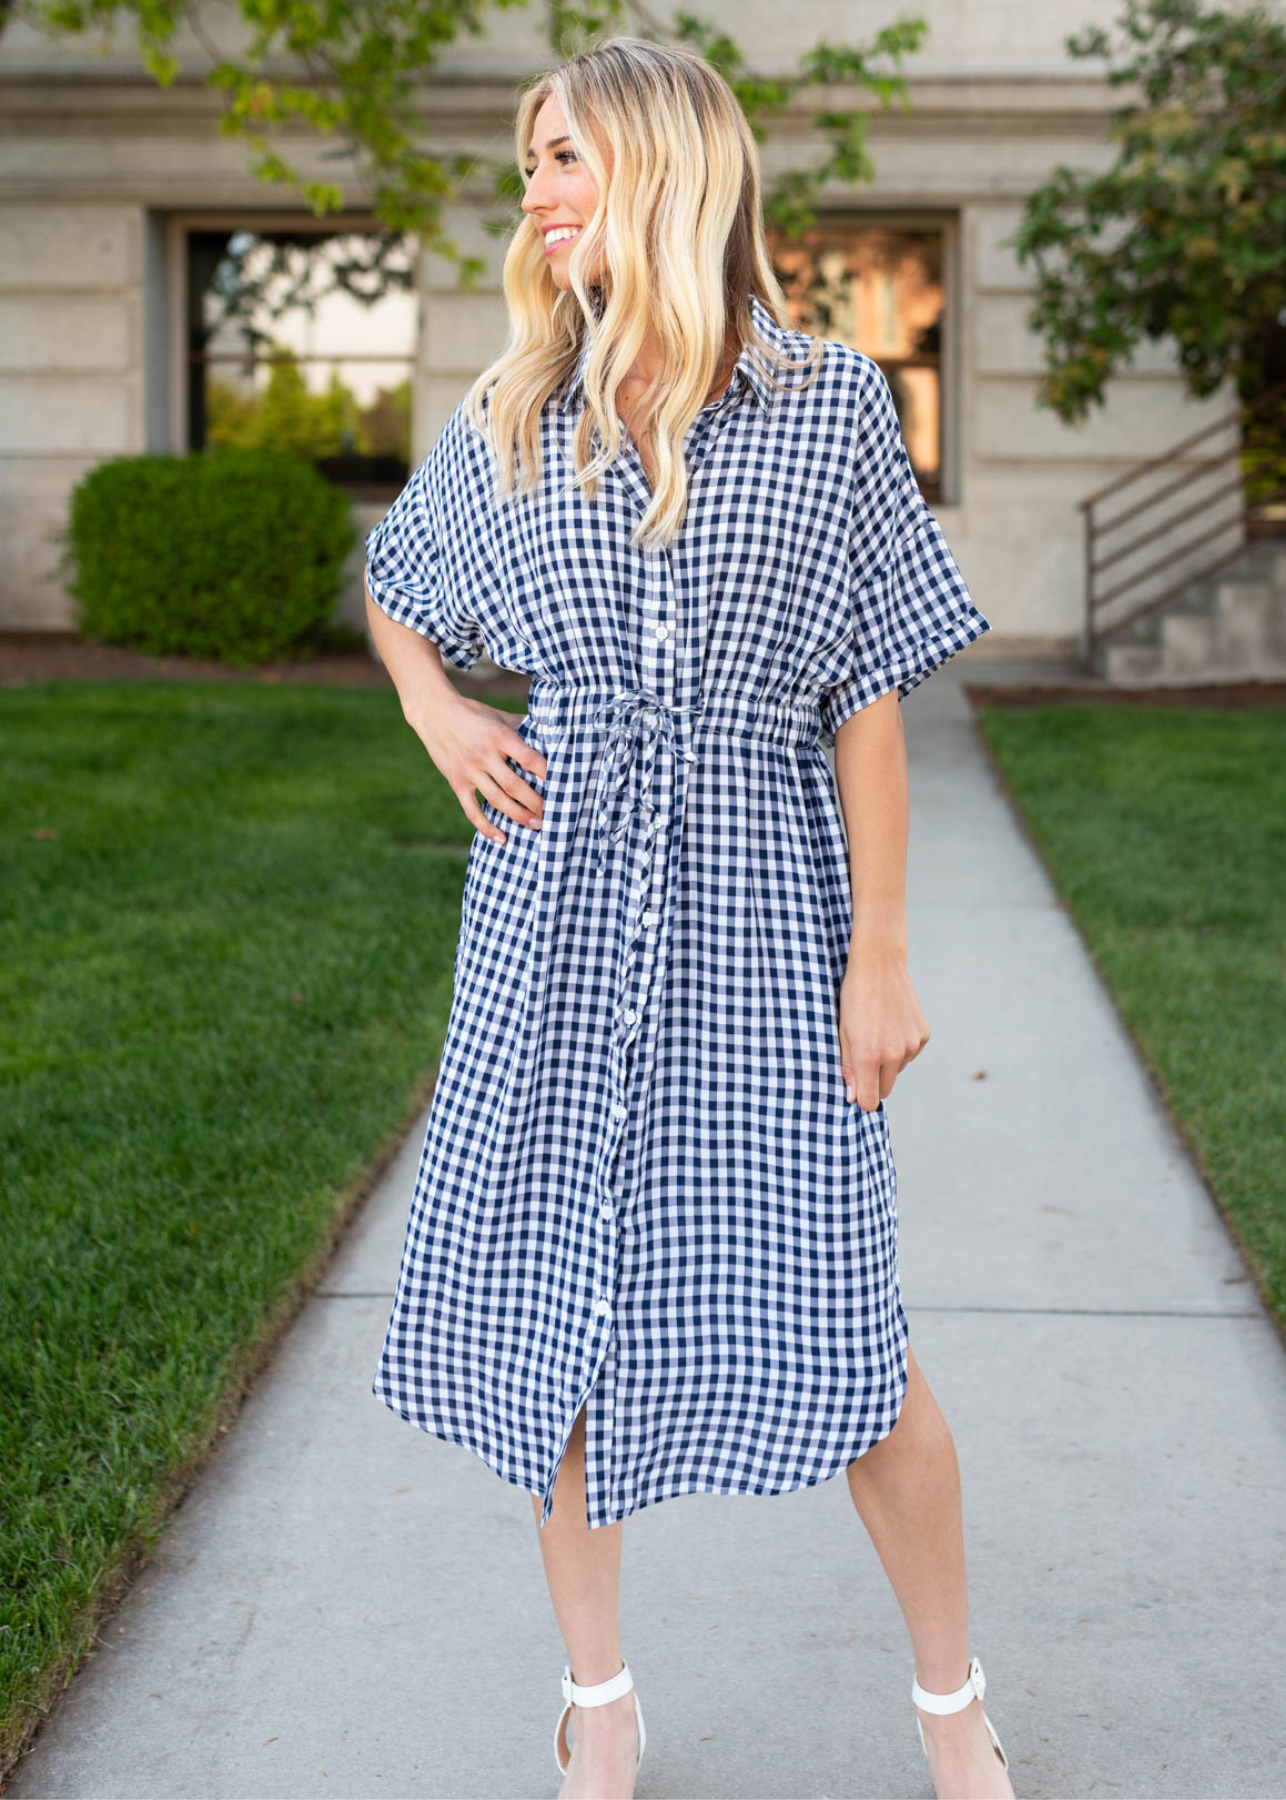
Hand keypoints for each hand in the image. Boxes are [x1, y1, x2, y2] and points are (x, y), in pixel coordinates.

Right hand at [408, 692, 546, 842]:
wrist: (434, 712)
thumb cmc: (473, 714)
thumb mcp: (499, 716)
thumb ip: (522, 728)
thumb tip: (551, 734)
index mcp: (499, 736)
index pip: (529, 759)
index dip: (547, 774)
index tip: (563, 786)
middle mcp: (484, 755)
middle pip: (515, 786)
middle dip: (536, 803)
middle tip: (554, 815)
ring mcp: (469, 771)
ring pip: (497, 800)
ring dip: (518, 816)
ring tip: (537, 826)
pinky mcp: (456, 782)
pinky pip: (471, 810)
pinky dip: (486, 827)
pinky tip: (502, 838)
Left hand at [838, 946, 929, 1110]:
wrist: (880, 965)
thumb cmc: (854, 998)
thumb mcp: (843, 1032)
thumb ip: (847, 1067)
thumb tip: (853, 1098)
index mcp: (869, 1056)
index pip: (870, 1100)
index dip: (862, 1098)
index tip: (856, 1090)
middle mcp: (894, 1054)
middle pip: (886, 1089)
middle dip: (874, 1081)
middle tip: (863, 1057)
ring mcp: (912, 1044)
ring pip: (898, 1070)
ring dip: (888, 1061)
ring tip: (877, 1032)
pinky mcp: (923, 1035)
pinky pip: (910, 1053)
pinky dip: (901, 1046)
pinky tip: (892, 1024)